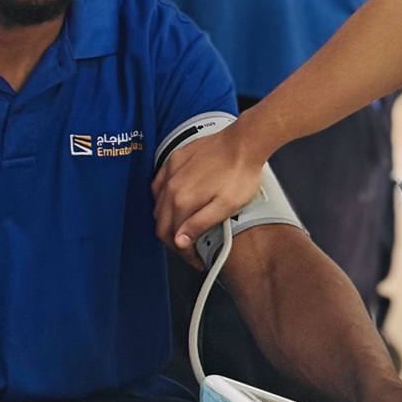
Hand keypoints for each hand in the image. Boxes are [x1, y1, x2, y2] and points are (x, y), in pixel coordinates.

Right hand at [153, 122, 268, 256]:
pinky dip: (162, 198)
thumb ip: (199, 224)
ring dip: (167, 220)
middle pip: (161, 223)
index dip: (184, 253)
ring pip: (157, 205)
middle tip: (190, 248)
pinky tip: (172, 201)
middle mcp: (171, 186)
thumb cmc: (239, 173)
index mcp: (182, 201)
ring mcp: (170, 171)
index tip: (195, 259)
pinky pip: (158, 184)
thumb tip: (179, 241)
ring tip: (183, 227)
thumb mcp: (226, 206)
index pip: (172, 236)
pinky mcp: (174, 159)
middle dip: (174, 240)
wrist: (243, 142)